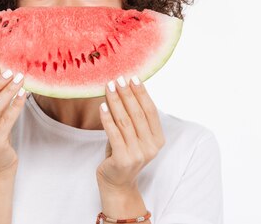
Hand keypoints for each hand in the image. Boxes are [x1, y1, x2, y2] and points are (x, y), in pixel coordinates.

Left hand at [96, 75, 164, 191]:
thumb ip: (133, 118)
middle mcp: (151, 147)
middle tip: (118, 79)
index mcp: (158, 139)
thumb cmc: (123, 153)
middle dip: (127, 94)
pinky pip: (113, 133)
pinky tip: (102, 106)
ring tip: (108, 87)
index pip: (151, 111)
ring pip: (125, 121)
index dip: (142, 93)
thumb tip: (125, 88)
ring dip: (115, 101)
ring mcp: (138, 154)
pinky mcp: (123, 159)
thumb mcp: (133, 135)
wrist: (117, 183)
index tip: (133, 77)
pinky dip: (107, 118)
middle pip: (137, 114)